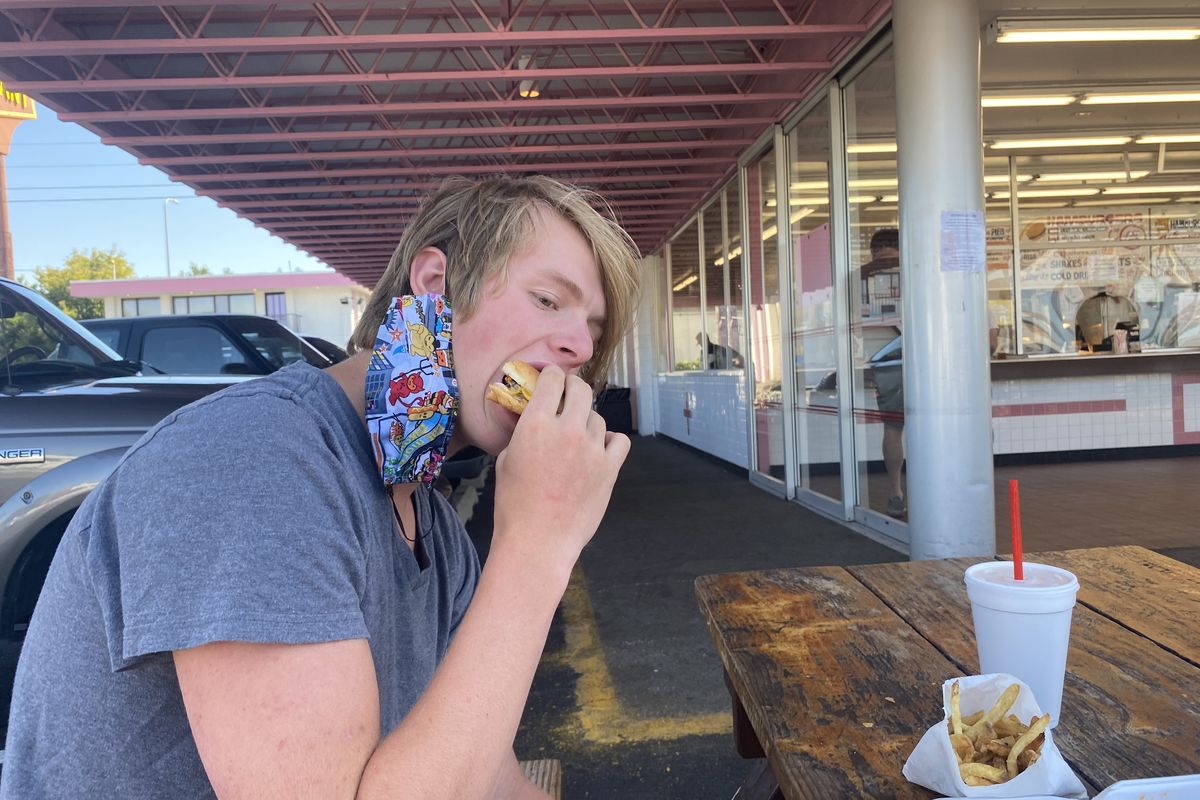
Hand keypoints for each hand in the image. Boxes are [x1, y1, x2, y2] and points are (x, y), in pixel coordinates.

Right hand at [491, 365, 629, 575]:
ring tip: (577, 437)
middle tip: (568, 395)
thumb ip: (524, 432)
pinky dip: (609, 441)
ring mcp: (592, 449)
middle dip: (573, 388)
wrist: (538, 541)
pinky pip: (618, 440)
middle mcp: (568, 430)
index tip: (552, 377)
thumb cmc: (513, 503)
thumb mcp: (507, 459)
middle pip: (580, 390)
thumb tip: (534, 417)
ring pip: (597, 418)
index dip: (551, 375)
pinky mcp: (610, 468)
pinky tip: (599, 449)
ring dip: (587, 421)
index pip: (552, 380)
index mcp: (537, 424)